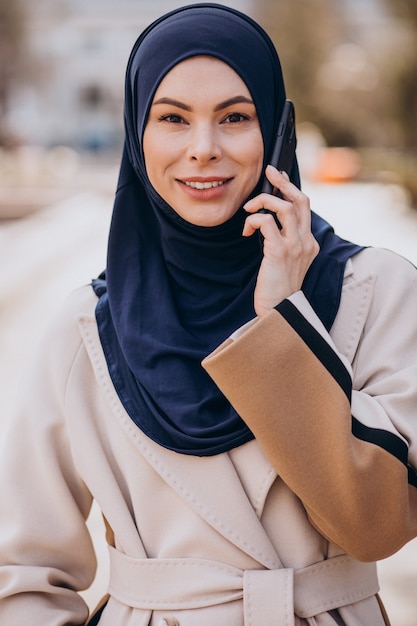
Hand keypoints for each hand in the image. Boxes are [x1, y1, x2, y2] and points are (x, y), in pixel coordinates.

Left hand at [243, 165, 318, 316]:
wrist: (279, 311)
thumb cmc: (277, 289)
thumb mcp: (285, 262)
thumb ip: (282, 241)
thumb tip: (266, 220)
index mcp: (309, 243)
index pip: (305, 206)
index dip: (291, 188)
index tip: (278, 176)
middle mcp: (306, 242)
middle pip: (300, 200)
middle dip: (283, 181)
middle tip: (268, 171)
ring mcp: (295, 246)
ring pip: (284, 206)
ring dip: (263, 201)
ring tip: (249, 208)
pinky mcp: (280, 252)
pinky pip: (267, 222)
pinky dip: (254, 220)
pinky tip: (246, 231)